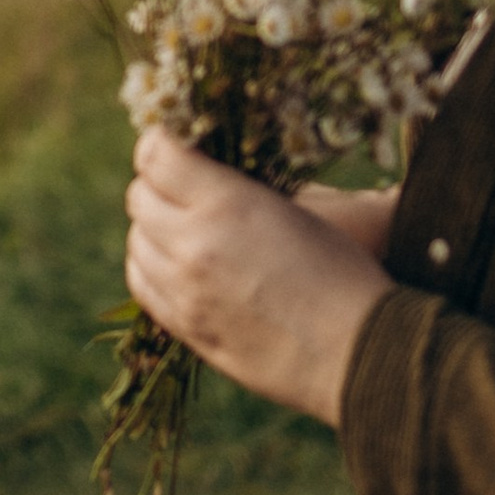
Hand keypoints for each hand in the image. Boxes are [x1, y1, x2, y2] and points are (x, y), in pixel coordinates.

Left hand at [126, 131, 395, 424]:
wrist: (359, 353)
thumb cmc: (344, 272)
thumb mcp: (298, 210)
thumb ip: (240, 190)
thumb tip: (204, 171)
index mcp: (226, 204)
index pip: (157, 155)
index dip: (161, 142)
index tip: (173, 142)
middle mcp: (193, 244)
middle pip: (140, 197)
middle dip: (155, 184)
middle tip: (178, 184)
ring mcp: (184, 291)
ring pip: (136, 242)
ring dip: (151, 226)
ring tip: (178, 225)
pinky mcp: (186, 327)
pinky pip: (144, 286)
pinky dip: (151, 266)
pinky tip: (173, 263)